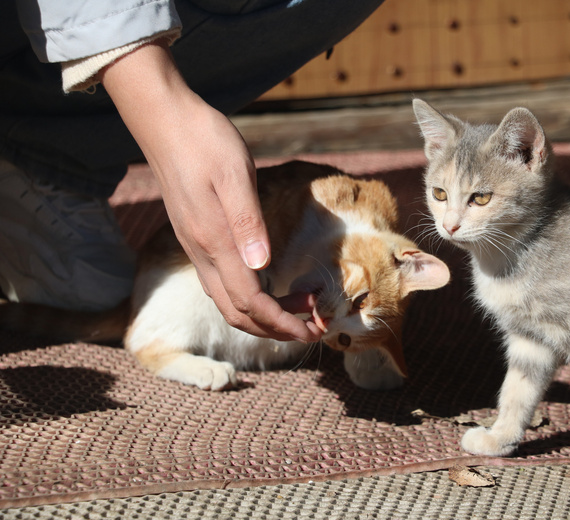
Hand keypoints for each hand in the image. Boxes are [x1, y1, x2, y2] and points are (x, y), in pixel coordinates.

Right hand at [100, 41, 320, 341]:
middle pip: (238, 312)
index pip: (251, 301)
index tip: (312, 331)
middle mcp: (201, 253)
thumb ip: (248, 223)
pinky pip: (222, 284)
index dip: (283, 323)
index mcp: (214, 241)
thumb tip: (263, 268)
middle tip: (314, 327)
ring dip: (265, 315)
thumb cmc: (204, 141)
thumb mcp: (234, 174)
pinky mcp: (197, 238)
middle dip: (277, 328)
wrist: (163, 120)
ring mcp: (196, 247)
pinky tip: (273, 283)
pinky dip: (251, 297)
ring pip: (228, 302)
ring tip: (303, 306)